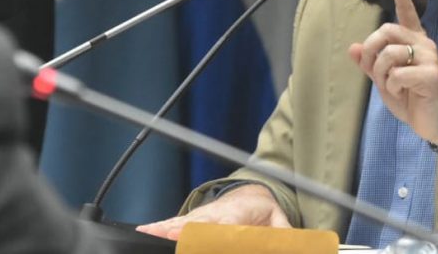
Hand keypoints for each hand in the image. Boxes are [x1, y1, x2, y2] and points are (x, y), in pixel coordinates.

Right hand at [136, 184, 290, 240]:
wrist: (254, 194)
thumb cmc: (265, 214)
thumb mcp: (280, 224)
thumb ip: (281, 235)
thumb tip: (291, 243)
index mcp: (239, 216)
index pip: (224, 226)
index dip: (212, 232)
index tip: (199, 236)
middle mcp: (216, 215)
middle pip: (198, 225)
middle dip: (183, 232)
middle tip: (170, 236)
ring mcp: (202, 216)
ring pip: (183, 222)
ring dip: (166, 228)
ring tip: (150, 232)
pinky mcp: (193, 220)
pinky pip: (175, 223)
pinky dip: (159, 226)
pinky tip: (145, 230)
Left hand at [348, 0, 437, 143]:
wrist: (435, 123)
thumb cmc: (412, 99)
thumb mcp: (385, 81)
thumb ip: (370, 64)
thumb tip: (353, 47)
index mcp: (414, 41)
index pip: (406, 10)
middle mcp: (424, 44)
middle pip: (386, 30)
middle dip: (371, 51)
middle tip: (374, 71)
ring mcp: (430, 58)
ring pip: (389, 53)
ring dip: (380, 74)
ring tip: (391, 87)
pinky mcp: (432, 75)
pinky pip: (397, 74)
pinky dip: (392, 87)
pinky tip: (403, 93)